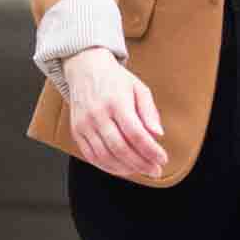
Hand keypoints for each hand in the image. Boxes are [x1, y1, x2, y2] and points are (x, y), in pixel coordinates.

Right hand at [64, 46, 167, 179]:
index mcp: (117, 102)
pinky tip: (122, 168)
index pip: (136, 133)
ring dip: (126, 168)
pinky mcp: (76, 131)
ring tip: (142, 170)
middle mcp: (98, 114)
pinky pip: (91, 156)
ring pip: (105, 155)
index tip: (163, 160)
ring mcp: (84, 124)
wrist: (85, 69)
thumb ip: (149, 112)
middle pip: (120, 148)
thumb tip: (158, 134)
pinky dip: (108, 166)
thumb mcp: (139, 88)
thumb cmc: (116, 80)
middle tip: (155, 170)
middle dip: (141, 163)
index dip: (150, 150)